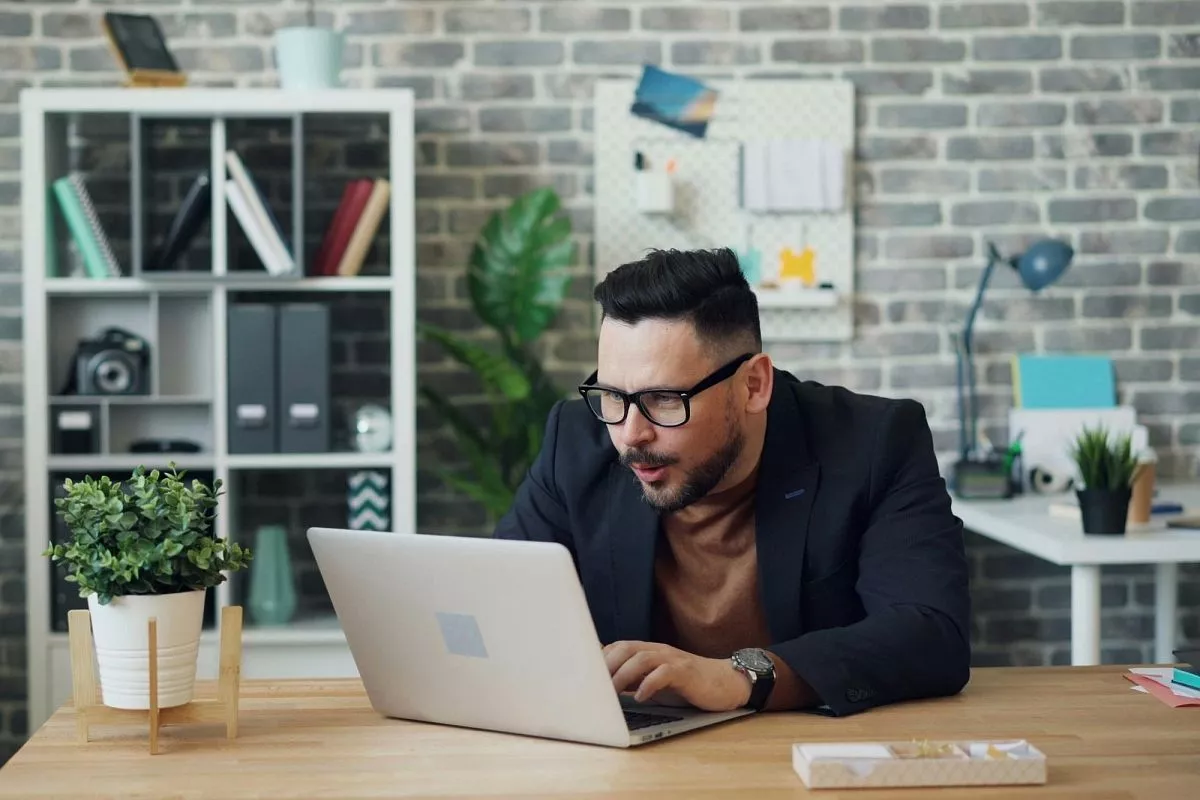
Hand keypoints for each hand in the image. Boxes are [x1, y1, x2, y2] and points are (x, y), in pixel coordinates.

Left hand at [602, 640, 749, 711]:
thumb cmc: (688, 683)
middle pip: (626, 648)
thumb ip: (635, 677)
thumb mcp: (657, 679)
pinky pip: (664, 673)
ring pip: (642, 658)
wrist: (726, 682)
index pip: (619, 646)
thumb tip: (606, 683)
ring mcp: (673, 659)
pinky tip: (640, 696)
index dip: (600, 657)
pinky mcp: (686, 672)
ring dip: (623, 674)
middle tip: (593, 685)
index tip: (584, 672)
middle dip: (607, 665)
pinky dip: (649, 684)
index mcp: (650, 651)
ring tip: (610, 691)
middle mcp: (659, 651)